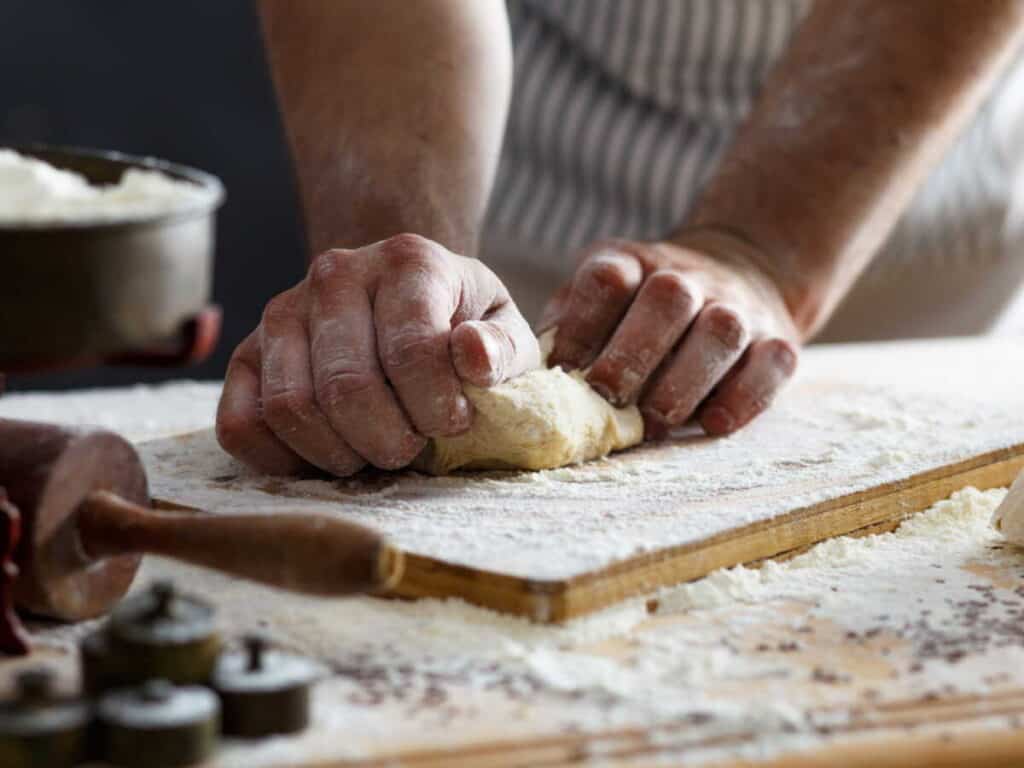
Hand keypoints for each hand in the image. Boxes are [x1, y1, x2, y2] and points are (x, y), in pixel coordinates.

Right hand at [216, 234, 539, 475]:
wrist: (403, 301)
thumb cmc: (461, 326)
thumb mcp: (504, 333)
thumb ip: (501, 348)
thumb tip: (473, 356)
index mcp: (408, 261)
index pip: (411, 351)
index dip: (435, 408)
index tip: (454, 423)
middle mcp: (335, 274)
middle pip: (346, 388)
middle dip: (388, 441)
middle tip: (411, 448)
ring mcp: (282, 312)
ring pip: (290, 409)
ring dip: (339, 454)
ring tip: (374, 449)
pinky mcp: (245, 353)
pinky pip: (240, 424)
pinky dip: (282, 459)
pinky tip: (326, 455)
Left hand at [541, 233, 799, 437]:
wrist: (744, 268)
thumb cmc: (644, 306)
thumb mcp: (602, 298)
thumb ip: (567, 327)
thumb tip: (526, 376)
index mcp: (636, 264)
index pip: (608, 279)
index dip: (582, 323)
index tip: (563, 367)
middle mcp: (690, 278)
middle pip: (668, 299)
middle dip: (634, 352)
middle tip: (608, 396)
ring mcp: (739, 307)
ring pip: (721, 332)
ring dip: (685, 380)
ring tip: (655, 421)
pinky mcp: (779, 340)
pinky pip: (771, 365)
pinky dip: (744, 398)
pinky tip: (711, 424)